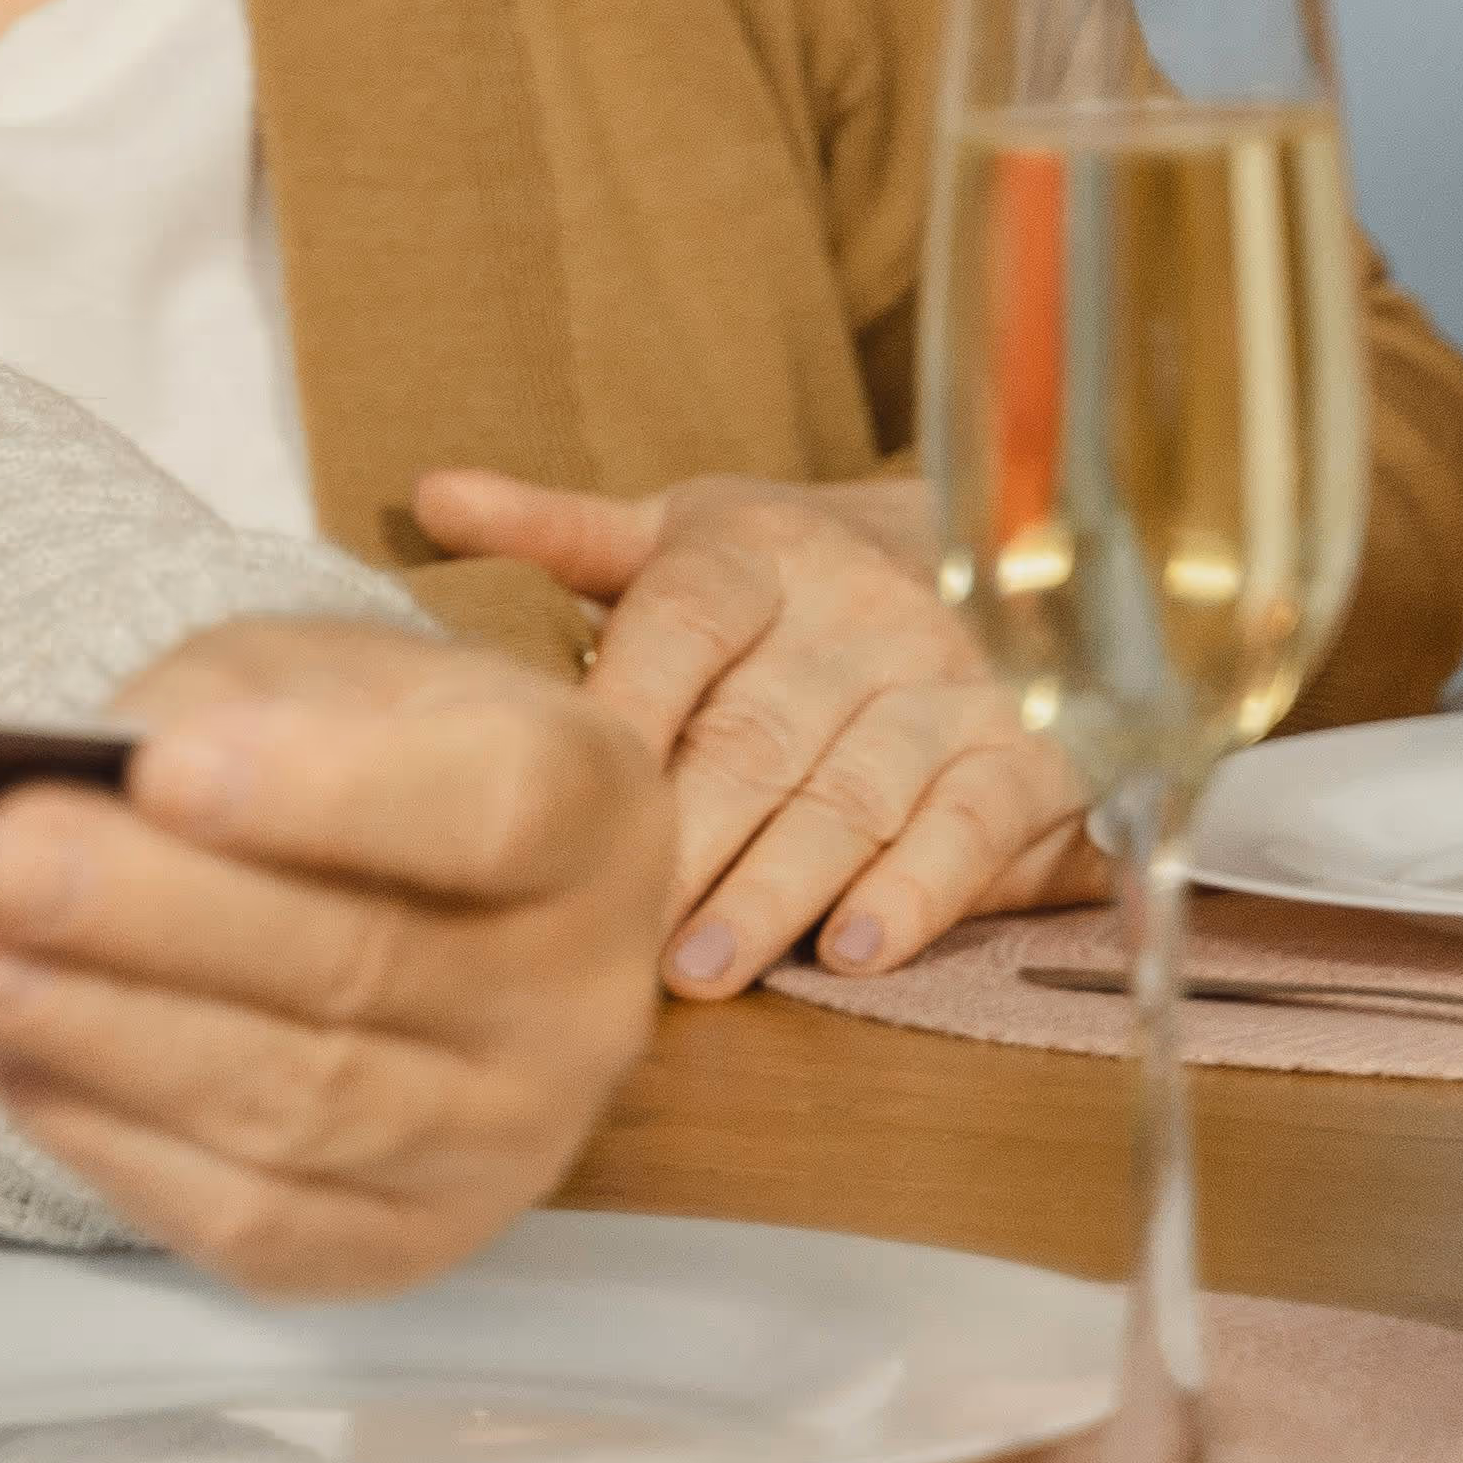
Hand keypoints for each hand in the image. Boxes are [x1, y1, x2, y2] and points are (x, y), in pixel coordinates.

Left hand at [0, 617, 665, 1295]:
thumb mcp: (311, 668)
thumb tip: (102, 772)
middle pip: (367, 967)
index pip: (496, 808)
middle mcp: (579, 995)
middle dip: (154, 916)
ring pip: (299, 1107)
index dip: (327, 793)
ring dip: (104, 1033)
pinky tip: (10, 1055)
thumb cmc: (353, 752)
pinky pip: (257, 1219)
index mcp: (594, 810)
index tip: (164, 768)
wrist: (404, 882)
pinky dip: (113, 1139)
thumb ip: (223, 700)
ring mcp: (509, 1141)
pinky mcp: (407, 1242)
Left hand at [417, 466, 1098, 996]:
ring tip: (701, 966)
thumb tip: (430, 497)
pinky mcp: (1032, 755)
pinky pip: (972, 825)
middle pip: (758, 731)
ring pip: (853, 792)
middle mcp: (860, 612)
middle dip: (684, 835)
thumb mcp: (684, 533)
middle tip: (607, 924)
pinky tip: (854, 954)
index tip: (557, 785)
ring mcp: (954, 684)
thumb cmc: (794, 574)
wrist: (998, 554)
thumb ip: (563, 533)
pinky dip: (916, 892)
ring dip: (778, 886)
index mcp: (760, 552)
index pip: (682, 619)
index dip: (623, 701)